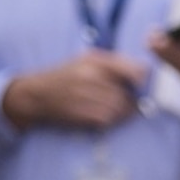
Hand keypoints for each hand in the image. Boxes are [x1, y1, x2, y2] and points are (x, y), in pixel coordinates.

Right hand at [1, 50, 148, 129]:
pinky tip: (104, 115)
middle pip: (128, 93)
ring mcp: (86, 96)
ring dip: (123, 112)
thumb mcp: (86, 59)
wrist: (36, 94)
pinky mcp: (81, 113)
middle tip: (130, 101)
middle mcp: (91, 76)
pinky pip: (108, 119)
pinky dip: (111, 120)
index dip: (142, 80)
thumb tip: (143, 74)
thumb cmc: (65, 76)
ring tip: (117, 109)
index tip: (141, 85)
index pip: (133, 70)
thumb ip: (114, 64)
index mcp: (95, 60)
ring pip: (120, 108)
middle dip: (132, 99)